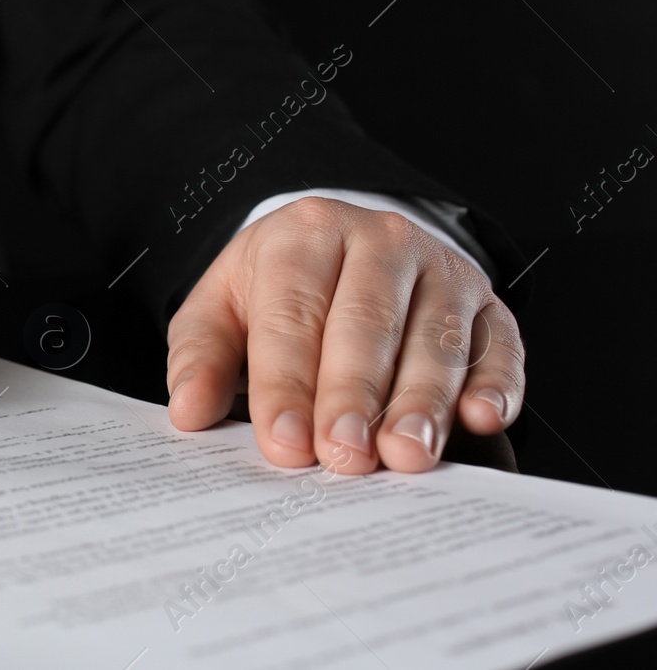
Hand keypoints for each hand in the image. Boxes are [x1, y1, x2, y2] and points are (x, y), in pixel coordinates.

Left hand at [165, 196, 524, 472]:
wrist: (345, 241)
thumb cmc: (280, 285)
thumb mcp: (224, 304)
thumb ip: (201, 355)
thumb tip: (189, 410)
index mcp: (305, 234)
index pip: (293, 313)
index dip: (288, 383)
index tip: (285, 442)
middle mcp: (379, 241)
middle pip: (366, 324)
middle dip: (354, 396)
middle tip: (345, 455)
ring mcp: (441, 270)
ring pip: (434, 339)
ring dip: (422, 401)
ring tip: (405, 453)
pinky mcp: (488, 304)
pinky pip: (499, 344)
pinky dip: (495, 383)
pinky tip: (481, 418)